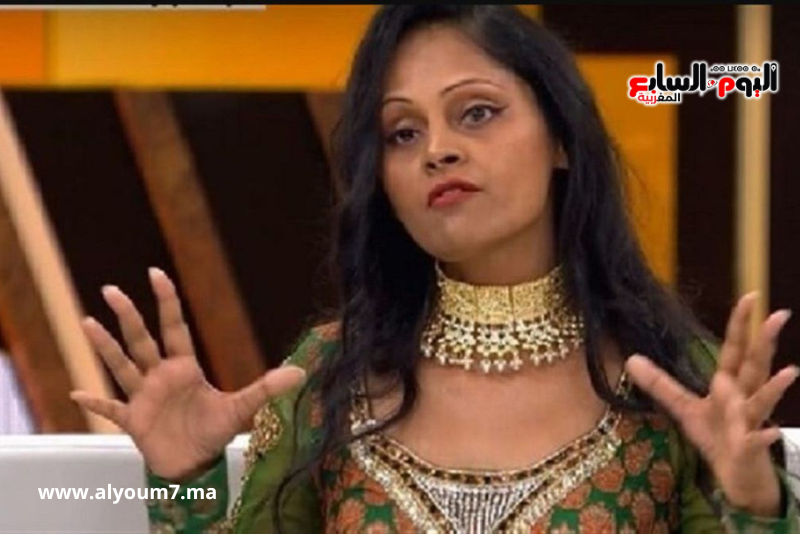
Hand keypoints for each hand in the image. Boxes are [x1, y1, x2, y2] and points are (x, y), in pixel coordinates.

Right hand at [70, 267, 306, 480]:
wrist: (195, 464)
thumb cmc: (214, 431)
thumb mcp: (242, 409)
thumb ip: (266, 389)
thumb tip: (301, 373)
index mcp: (184, 368)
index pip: (174, 327)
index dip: (167, 301)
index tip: (156, 273)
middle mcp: (160, 376)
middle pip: (141, 340)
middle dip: (127, 316)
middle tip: (111, 289)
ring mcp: (143, 397)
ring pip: (121, 366)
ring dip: (105, 347)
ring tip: (87, 321)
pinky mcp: (132, 421)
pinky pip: (110, 409)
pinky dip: (95, 403)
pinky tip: (77, 393)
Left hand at [625, 292, 797, 516]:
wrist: (737, 476)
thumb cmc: (716, 437)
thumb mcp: (684, 408)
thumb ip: (660, 384)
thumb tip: (631, 358)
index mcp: (729, 385)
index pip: (735, 350)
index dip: (740, 324)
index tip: (751, 297)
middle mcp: (744, 398)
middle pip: (755, 366)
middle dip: (765, 342)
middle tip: (779, 314)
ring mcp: (750, 423)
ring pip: (761, 402)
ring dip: (774, 388)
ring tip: (791, 371)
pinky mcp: (750, 449)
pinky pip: (758, 442)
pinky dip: (763, 437)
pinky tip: (771, 434)